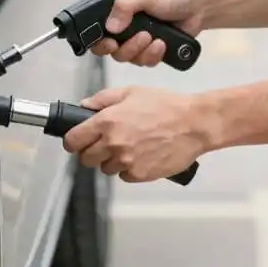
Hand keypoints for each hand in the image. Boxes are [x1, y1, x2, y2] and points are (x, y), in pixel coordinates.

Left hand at [63, 86, 213, 181]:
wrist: (194, 124)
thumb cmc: (166, 105)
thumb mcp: (132, 92)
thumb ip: (103, 99)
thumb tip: (83, 106)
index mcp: (107, 121)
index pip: (73, 140)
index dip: (74, 140)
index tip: (79, 139)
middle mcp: (113, 144)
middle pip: (85, 159)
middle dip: (93, 151)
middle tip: (107, 142)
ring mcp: (126, 162)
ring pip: (105, 168)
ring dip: (112, 160)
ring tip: (131, 146)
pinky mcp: (139, 175)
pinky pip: (124, 176)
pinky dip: (129, 168)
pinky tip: (142, 154)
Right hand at [91, 0, 208, 66]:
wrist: (200, 8)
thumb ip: (125, 6)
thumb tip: (110, 26)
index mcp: (117, 6)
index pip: (95, 25)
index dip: (98, 38)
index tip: (110, 42)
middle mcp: (123, 23)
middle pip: (107, 47)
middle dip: (124, 47)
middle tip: (140, 38)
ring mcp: (135, 38)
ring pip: (125, 57)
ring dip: (140, 51)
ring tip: (155, 38)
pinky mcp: (149, 50)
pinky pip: (142, 62)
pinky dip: (152, 56)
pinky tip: (162, 44)